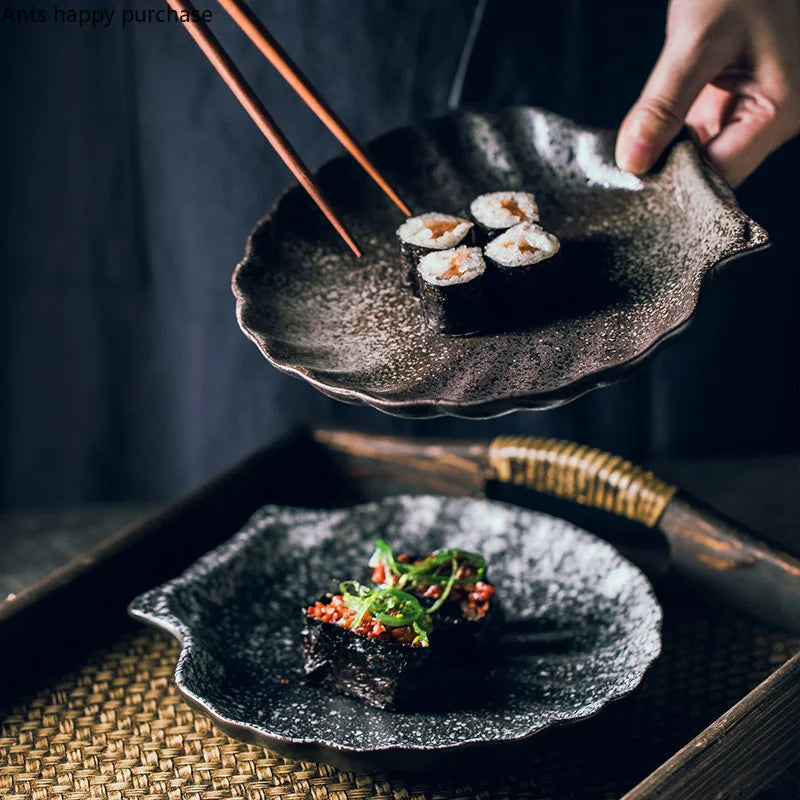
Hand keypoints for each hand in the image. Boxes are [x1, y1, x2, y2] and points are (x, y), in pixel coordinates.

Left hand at [615, 0, 799, 186]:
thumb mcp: (699, 40)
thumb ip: (663, 106)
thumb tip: (632, 161)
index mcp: (780, 111)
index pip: (720, 177)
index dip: (675, 184)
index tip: (633, 182)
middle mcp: (774, 116)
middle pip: (713, 168)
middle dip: (669, 168)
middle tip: (624, 168)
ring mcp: (755, 106)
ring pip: (704, 150)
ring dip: (668, 150)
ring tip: (633, 147)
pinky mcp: (737, 94)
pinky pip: (701, 127)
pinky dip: (673, 130)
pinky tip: (647, 128)